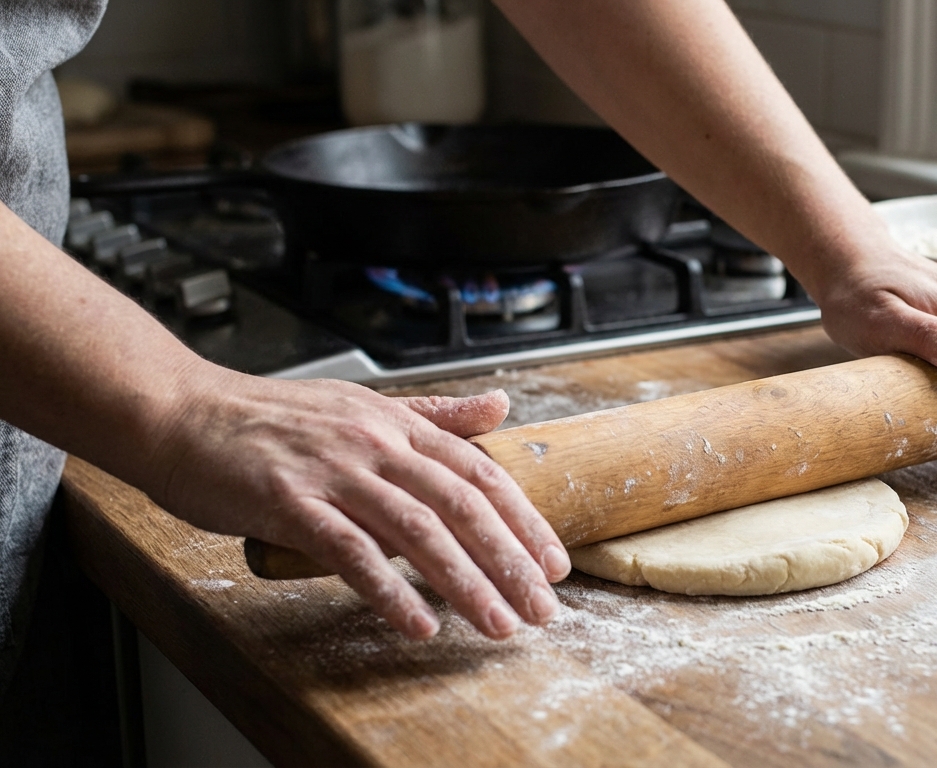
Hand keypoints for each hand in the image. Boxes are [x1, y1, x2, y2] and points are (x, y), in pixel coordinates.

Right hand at [142, 366, 570, 639]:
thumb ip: (434, 413)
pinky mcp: (289, 502)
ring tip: (498, 624)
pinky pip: (349, 553)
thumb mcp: (363, 405)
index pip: (480, 473)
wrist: (180, 412)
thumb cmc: (269, 417)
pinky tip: (417, 623)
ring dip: (465, 582)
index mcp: (398, 425)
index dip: (523, 520)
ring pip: (417, 531)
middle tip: (542, 609)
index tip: (554, 563)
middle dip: (510, 561)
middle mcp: (376, 444)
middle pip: (461, 505)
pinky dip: (388, 590)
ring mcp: (334, 472)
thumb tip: (499, 405)